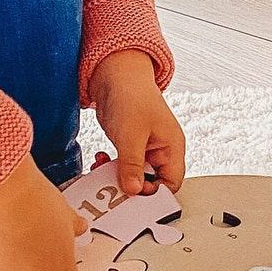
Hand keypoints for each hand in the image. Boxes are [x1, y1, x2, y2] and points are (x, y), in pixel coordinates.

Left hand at [89, 49, 186, 197]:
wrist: (115, 75)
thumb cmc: (132, 96)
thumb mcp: (131, 135)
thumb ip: (132, 165)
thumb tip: (133, 190)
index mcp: (172, 148)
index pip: (171, 183)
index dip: (155, 193)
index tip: (134, 195)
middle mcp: (161, 151)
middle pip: (152, 183)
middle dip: (133, 187)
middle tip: (114, 187)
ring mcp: (145, 149)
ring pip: (135, 176)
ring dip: (118, 177)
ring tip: (103, 171)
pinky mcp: (129, 147)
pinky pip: (123, 167)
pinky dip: (111, 167)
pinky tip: (100, 160)